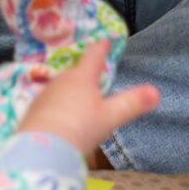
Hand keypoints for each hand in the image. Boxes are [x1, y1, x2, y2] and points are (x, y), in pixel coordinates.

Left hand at [17, 41, 158, 162]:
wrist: (41, 149)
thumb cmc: (80, 127)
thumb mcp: (110, 117)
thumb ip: (132, 104)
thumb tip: (156, 92)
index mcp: (82, 77)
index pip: (93, 57)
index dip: (101, 49)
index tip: (104, 40)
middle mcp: (61, 81)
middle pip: (76, 73)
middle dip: (84, 75)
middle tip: (93, 78)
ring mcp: (44, 96)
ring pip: (61, 89)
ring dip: (70, 93)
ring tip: (79, 104)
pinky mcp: (32, 113)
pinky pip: (50, 106)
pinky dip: (58, 109)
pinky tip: (62, 122)